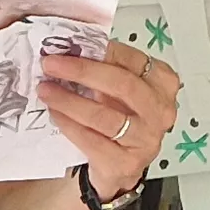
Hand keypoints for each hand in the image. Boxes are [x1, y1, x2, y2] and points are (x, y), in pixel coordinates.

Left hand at [44, 42, 181, 194]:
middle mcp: (160, 111)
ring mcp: (146, 139)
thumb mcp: (119, 89)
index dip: (99, 50)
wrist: (118, 165)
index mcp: (163, 82)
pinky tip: (54, 113)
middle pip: (122, 85)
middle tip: (51, 65)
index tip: (69, 45)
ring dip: (69, 100)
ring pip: (104, 115)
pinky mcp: (126, 163)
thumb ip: (105, 67)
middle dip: (82, 72)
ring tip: (46, 90)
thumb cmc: (119, 118)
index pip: (132, 59)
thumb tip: (71, 46)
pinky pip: (91, 139)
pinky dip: (68, 124)